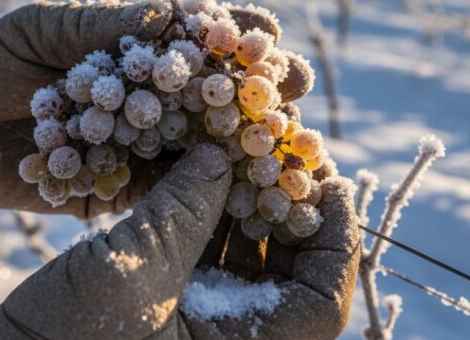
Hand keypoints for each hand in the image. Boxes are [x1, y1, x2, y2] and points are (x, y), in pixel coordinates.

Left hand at [0, 0, 312, 214]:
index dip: (235, 37)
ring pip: (198, 148)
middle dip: (255, 91)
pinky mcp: (115, 192)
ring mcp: (135, 150)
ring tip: (276, 139)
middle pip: (214, 97)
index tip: (266, 34)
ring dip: (238, 144)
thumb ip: (107, 28)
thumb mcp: (46, 28)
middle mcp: (146, 104)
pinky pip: (159, 193)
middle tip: (292, 87)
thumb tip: (178, 20)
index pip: (198, 43)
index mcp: (135, 55)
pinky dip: (194, 189)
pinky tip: (229, 185)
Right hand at [0, 144, 359, 338]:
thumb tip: (222, 153)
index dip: (337, 237)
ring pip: (249, 258)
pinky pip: (207, 256)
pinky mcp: (170, 308)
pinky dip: (205, 214)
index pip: (324, 302)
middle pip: (290, 272)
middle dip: (284, 207)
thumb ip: (184, 210)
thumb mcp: (132, 273)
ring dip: (243, 203)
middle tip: (276, 149)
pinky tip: (195, 170)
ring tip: (235, 148)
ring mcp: (201, 326)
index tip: (328, 178)